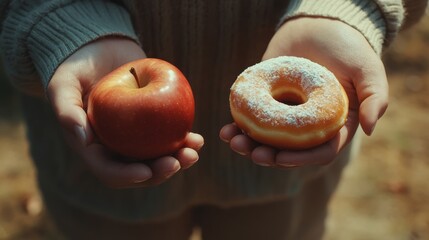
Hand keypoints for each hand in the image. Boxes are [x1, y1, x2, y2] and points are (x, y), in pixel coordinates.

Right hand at [47, 38, 203, 187]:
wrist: (99, 48)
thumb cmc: (76, 66)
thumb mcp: (63, 84)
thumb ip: (66, 110)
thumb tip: (83, 140)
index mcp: (93, 147)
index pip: (109, 171)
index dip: (127, 176)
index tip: (146, 171)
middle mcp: (115, 147)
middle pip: (139, 169)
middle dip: (159, 172)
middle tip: (178, 162)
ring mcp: (135, 136)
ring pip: (158, 157)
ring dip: (178, 159)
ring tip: (194, 151)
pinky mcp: (152, 122)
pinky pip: (169, 137)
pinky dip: (183, 140)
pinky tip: (198, 139)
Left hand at [220, 17, 386, 167]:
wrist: (319, 24)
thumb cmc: (348, 47)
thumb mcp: (368, 69)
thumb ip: (374, 97)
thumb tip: (370, 130)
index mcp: (333, 125)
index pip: (318, 151)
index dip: (300, 159)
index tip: (279, 158)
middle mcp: (307, 124)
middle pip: (288, 150)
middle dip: (269, 155)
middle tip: (251, 152)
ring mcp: (285, 113)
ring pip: (266, 138)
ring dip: (249, 144)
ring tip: (232, 140)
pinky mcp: (266, 99)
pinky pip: (251, 118)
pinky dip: (238, 126)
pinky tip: (226, 129)